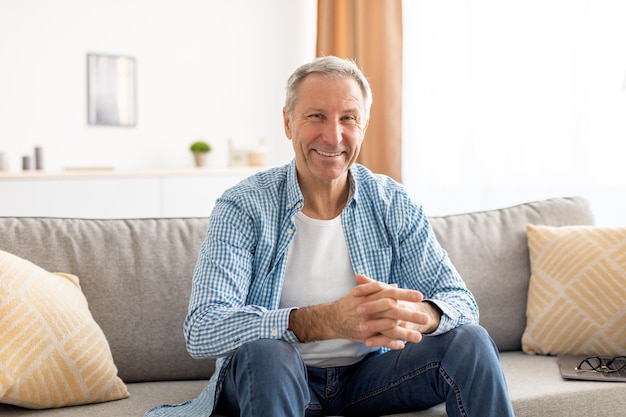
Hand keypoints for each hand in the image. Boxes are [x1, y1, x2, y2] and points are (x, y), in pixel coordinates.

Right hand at [288, 275, 440, 349]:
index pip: (390, 293)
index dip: (405, 294)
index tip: (420, 296)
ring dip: (405, 333)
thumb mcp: (363, 293)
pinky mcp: (364, 335)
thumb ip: (379, 289)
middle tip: (425, 318)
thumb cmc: (350, 303)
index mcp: (370, 296)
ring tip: (419, 337)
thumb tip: (396, 286)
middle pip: (393, 310)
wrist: (332, 318)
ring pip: (388, 327)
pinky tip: (402, 345)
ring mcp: (367, 323)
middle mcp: (369, 309)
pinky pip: (380, 340)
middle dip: (410, 314)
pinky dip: (391, 343)